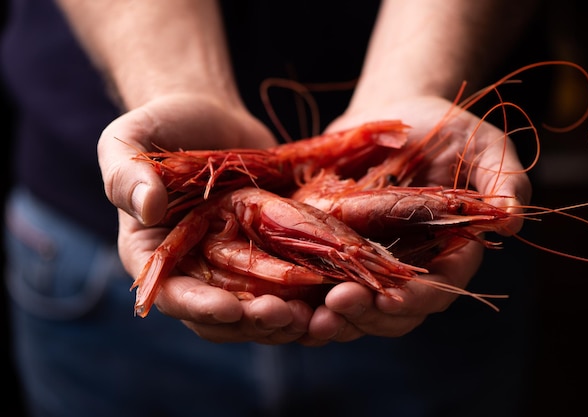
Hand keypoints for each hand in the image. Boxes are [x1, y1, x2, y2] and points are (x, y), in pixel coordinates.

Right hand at [98, 93, 313, 342]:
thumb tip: (145, 207)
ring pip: (260, 311)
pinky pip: (290, 286)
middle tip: (287, 316)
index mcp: (155, 256)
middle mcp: (196, 271)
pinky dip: (311, 298)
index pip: (173, 295)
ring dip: (288, 320)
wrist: (214, 121)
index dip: (200, 307)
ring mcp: (236, 266)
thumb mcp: (130, 139)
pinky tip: (337, 296)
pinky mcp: (271, 254)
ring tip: (318, 317)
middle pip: (222, 317)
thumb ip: (126, 172)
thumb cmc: (165, 127)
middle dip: (254, 322)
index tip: (231, 309)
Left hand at [300, 95, 531, 342]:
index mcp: (449, 251)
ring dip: (335, 319)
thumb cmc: (446, 129)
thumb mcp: (484, 146)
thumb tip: (514, 219)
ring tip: (312, 319)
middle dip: (368, 315)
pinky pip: (320, 283)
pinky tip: (286, 301)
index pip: (440, 288)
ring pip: (356, 307)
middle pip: (394, 310)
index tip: (393, 299)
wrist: (394, 114)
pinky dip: (306, 297)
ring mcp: (370, 261)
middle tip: (339, 306)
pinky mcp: (336, 249)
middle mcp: (410, 267)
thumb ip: (503, 180)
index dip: (419, 298)